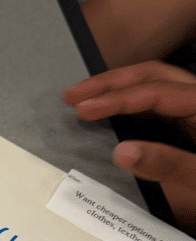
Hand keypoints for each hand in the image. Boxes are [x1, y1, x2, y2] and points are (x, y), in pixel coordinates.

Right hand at [63, 61, 195, 233]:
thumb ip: (168, 165)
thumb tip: (121, 149)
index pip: (157, 92)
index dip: (116, 98)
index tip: (82, 108)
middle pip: (156, 75)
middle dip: (112, 81)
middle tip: (73, 94)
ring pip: (160, 83)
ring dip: (120, 86)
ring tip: (86, 98)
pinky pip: (163, 101)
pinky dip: (132, 100)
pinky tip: (112, 111)